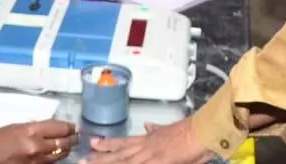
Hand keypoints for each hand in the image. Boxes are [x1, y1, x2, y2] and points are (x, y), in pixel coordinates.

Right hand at [0, 119, 78, 163]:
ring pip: (60, 155)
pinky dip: (55, 159)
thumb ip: (34, 128)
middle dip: (72, 138)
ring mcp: (37, 161)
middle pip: (64, 142)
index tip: (73, 126)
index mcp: (31, 131)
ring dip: (67, 149)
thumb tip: (50, 128)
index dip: (69, 126)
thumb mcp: (16, 127)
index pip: (60, 128)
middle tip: (76, 135)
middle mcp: (37, 146)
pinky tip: (57, 156)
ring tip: (70, 145)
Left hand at [86, 119, 213, 163]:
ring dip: (108, 162)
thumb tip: (148, 125)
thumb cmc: (190, 132)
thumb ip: (157, 130)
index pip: (123, 142)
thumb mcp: (170, 129)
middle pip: (119, 153)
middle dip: (100, 157)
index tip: (93, 143)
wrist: (203, 132)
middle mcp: (146, 146)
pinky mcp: (159, 162)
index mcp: (149, 139)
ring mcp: (151, 155)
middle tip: (82, 158)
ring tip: (90, 163)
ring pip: (124, 161)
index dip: (107, 144)